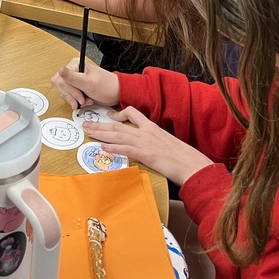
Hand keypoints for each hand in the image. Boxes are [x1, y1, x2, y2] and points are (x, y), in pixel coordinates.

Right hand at [50, 57, 119, 108]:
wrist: (116, 94)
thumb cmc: (106, 86)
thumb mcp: (89, 83)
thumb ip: (73, 77)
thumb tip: (61, 69)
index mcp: (74, 65)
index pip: (60, 79)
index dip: (69, 89)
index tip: (80, 94)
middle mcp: (72, 72)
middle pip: (60, 86)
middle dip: (72, 96)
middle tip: (83, 98)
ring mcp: (73, 81)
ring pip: (63, 93)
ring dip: (74, 100)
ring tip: (85, 100)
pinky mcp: (75, 89)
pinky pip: (68, 97)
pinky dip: (76, 102)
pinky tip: (85, 101)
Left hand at [82, 107, 214, 185]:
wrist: (193, 165)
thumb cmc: (184, 157)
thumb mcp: (168, 143)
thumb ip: (156, 141)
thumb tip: (148, 145)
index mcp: (152, 127)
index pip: (133, 113)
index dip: (119, 113)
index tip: (109, 116)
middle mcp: (146, 132)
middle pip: (118, 125)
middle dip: (100, 124)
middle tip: (86, 124)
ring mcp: (145, 142)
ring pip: (118, 135)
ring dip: (100, 134)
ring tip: (88, 132)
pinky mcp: (145, 154)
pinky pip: (125, 149)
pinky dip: (112, 148)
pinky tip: (102, 148)